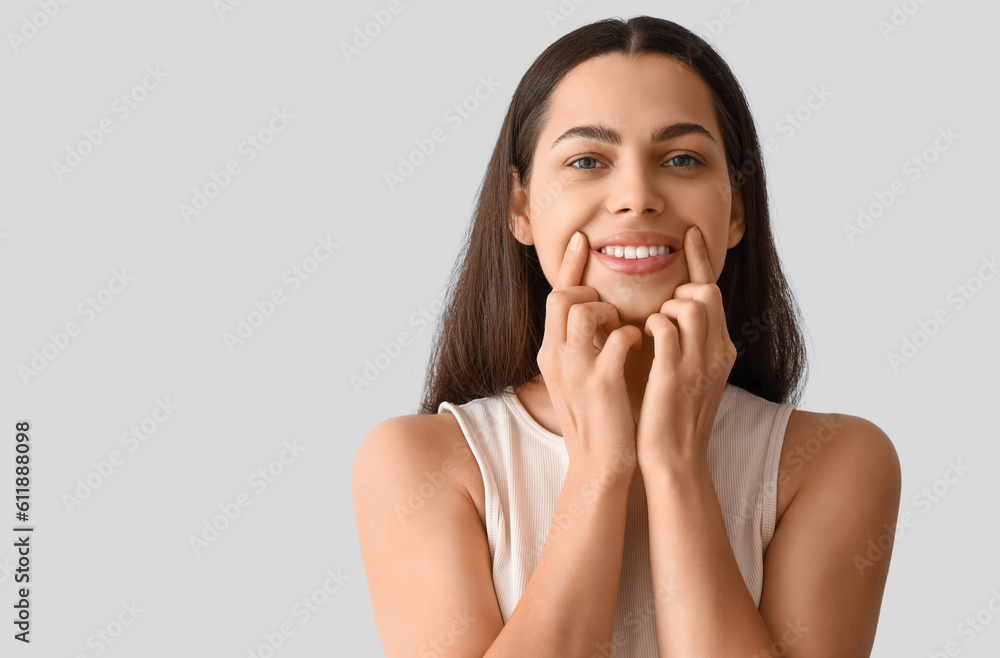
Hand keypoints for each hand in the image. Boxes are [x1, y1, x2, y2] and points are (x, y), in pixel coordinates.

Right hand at [537, 230, 643, 475]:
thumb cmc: (599, 419)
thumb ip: (582, 344)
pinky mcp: (601, 382)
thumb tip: (598, 313)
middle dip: (589, 291)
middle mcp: (555, 357)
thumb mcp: (578, 376)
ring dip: (611, 312)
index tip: (583, 239)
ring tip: (625, 328)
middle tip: (610, 306)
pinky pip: (617, 337)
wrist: (600, 465)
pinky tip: (640, 346)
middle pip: (561, 296)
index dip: (568, 264)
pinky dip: (632, 334)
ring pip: (584, 311)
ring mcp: (576, 369)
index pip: (554, 297)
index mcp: (551, 353)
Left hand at [634, 225, 736, 472]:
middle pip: (706, 292)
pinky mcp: (676, 375)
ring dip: (663, 308)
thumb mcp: (686, 374)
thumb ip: (684, 343)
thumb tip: (668, 313)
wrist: (674, 462)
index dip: (701, 259)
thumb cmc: (670, 418)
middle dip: (679, 291)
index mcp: (721, 350)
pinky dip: (651, 325)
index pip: (714, 293)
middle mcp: (717, 352)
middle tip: (659, 312)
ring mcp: (699, 363)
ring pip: (689, 304)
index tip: (689, 233)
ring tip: (650, 332)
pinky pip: (664, 326)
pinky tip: (642, 340)